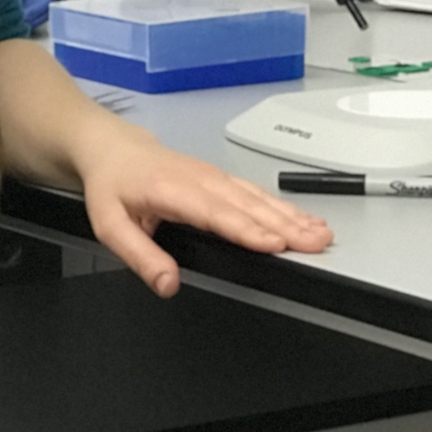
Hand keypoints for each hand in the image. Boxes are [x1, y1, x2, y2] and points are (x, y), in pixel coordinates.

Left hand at [77, 120, 332, 296]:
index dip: (247, 229)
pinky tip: (303, 220)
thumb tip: (168, 284)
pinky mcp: (221, 179)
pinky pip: (256, 193)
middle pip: (247, 205)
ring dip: (291, 216)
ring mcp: (214, 176)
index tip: (276, 244)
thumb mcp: (110, 224)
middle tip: (317, 243)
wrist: (113, 147)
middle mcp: (200, 180)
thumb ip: (139, 255)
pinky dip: (283, 207)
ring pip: (257, 198)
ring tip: (321, 234)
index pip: (215, 213)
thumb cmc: (112, 185)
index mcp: (172, 190)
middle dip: (285, 225)